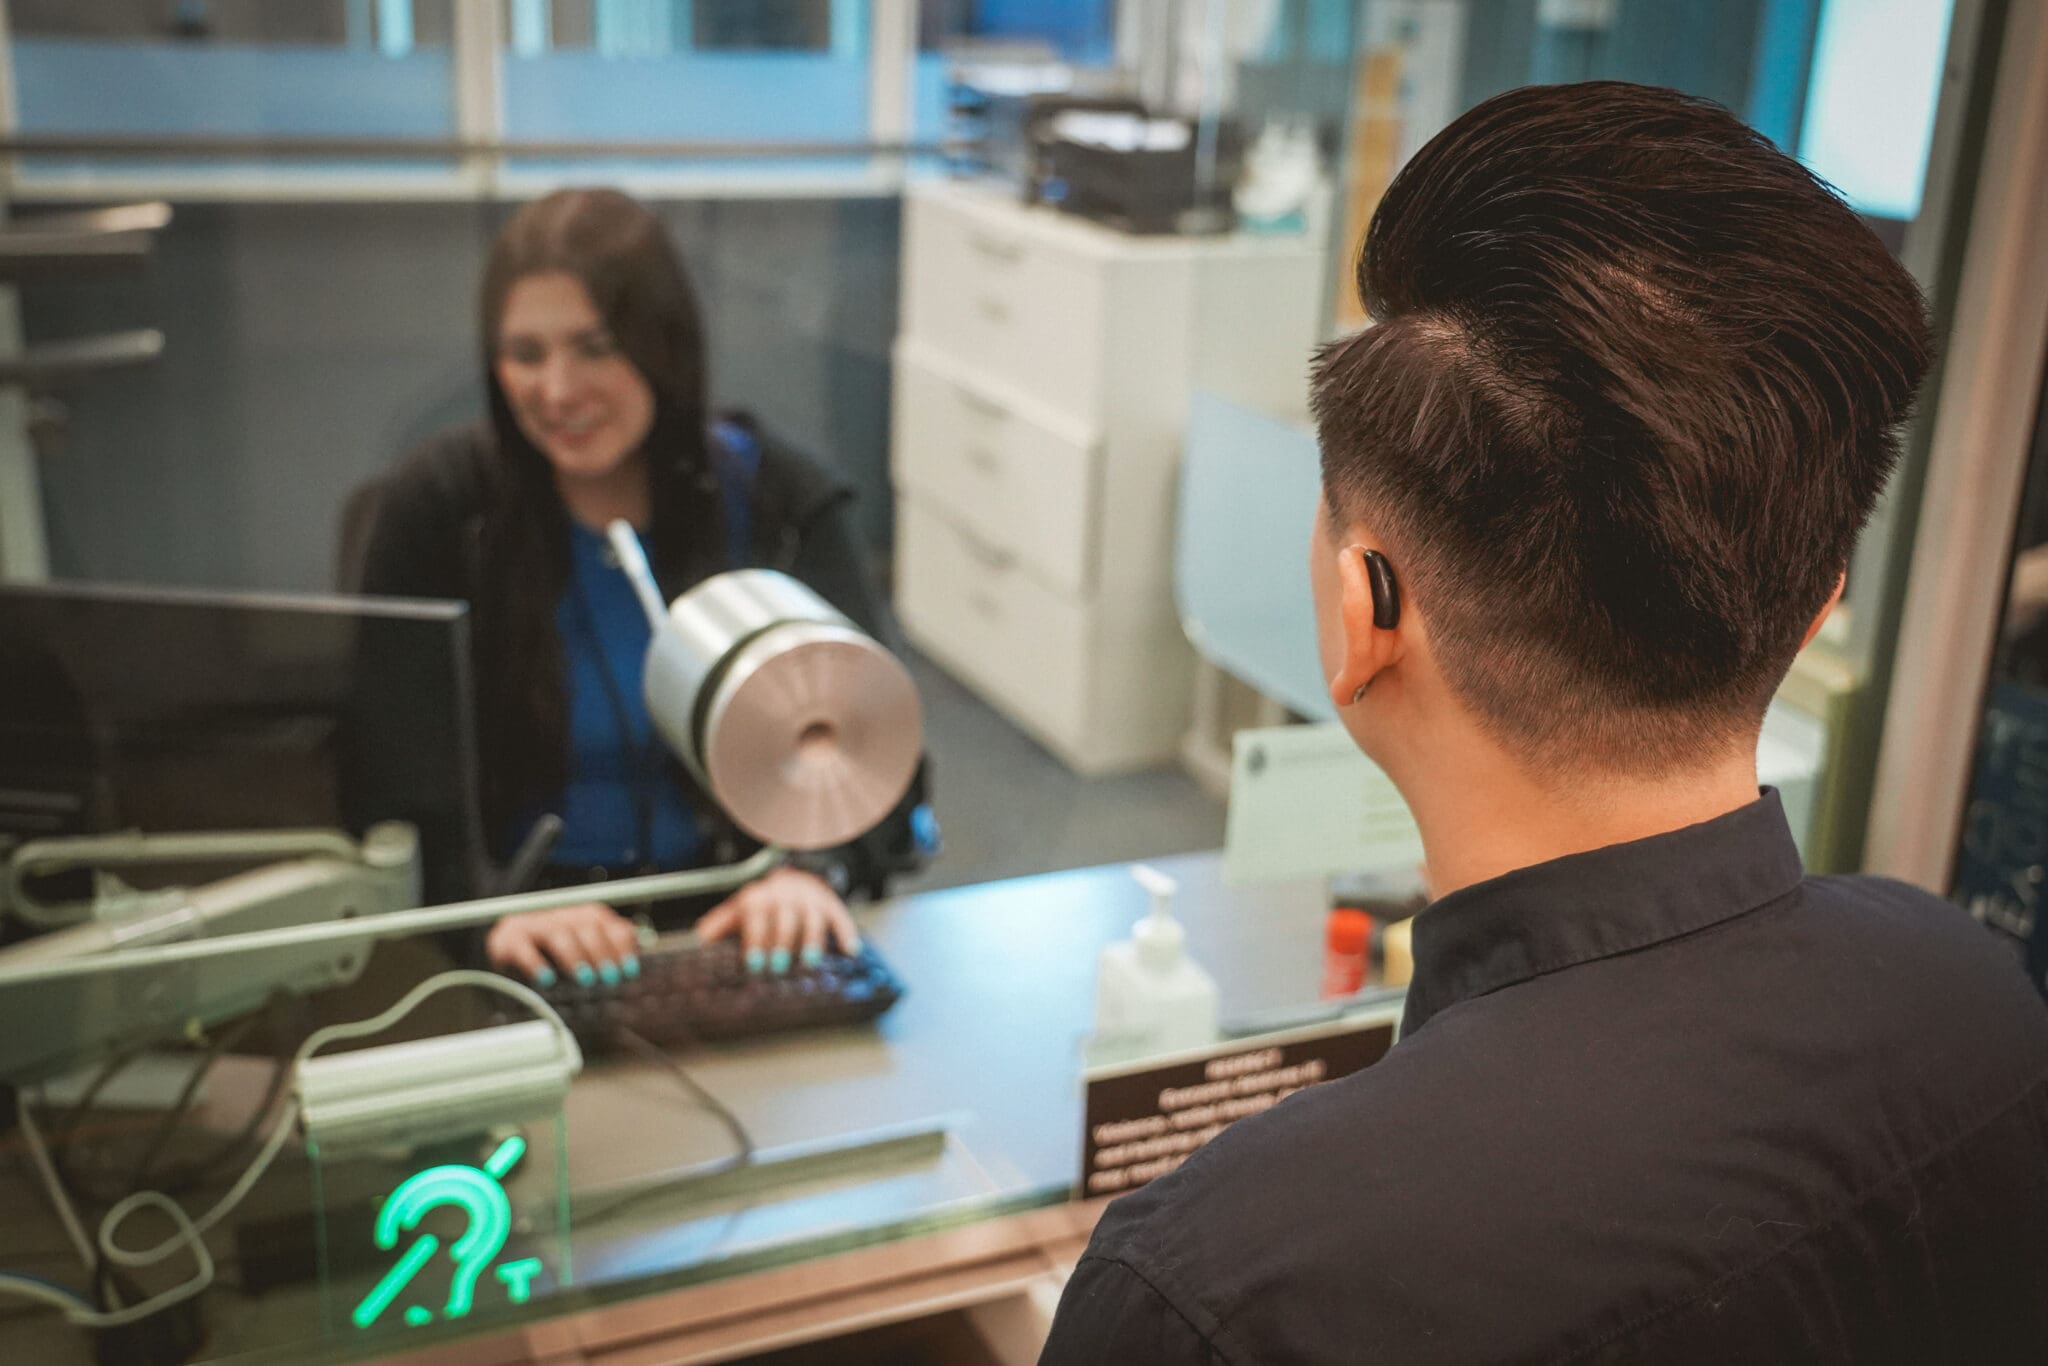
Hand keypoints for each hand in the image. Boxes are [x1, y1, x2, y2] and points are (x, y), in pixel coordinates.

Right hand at [486, 902, 640, 988]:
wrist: (506, 968)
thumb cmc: (555, 973)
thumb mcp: (583, 968)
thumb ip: (605, 970)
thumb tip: (631, 989)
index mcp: (584, 919)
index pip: (608, 922)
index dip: (621, 945)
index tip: (629, 971)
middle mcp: (561, 916)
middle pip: (587, 923)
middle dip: (602, 953)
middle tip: (609, 979)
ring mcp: (533, 925)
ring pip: (560, 933)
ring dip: (575, 958)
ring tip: (586, 980)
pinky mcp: (507, 940)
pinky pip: (523, 947)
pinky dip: (536, 963)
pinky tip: (546, 979)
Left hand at [695, 867, 860, 974]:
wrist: (796, 873)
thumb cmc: (764, 901)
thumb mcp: (740, 907)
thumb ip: (721, 923)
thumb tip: (699, 939)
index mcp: (760, 898)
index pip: (757, 918)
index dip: (755, 941)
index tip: (754, 963)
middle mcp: (785, 896)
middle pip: (784, 919)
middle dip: (781, 943)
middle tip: (779, 967)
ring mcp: (810, 899)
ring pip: (812, 918)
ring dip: (811, 940)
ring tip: (810, 962)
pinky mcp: (831, 904)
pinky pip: (841, 917)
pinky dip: (846, 933)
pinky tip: (850, 950)